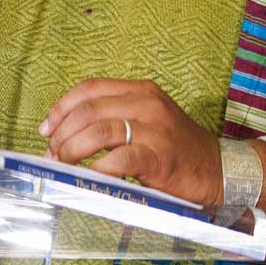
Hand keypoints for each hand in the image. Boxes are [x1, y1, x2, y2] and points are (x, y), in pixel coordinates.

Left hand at [40, 78, 221, 206]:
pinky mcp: (160, 156)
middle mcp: (146, 103)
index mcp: (140, 90)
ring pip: (98, 131)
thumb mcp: (146, 120)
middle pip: (88, 110)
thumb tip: (64, 134)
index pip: (88, 89)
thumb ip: (112, 119)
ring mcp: (155, 129)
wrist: (219, 168)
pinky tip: (89, 175)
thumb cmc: (175, 148)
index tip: (46, 129)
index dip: (61, 108)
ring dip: (72, 149)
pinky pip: (119, 158)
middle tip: (53, 154)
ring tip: (64, 164)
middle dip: (62, 134)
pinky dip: (97, 168)